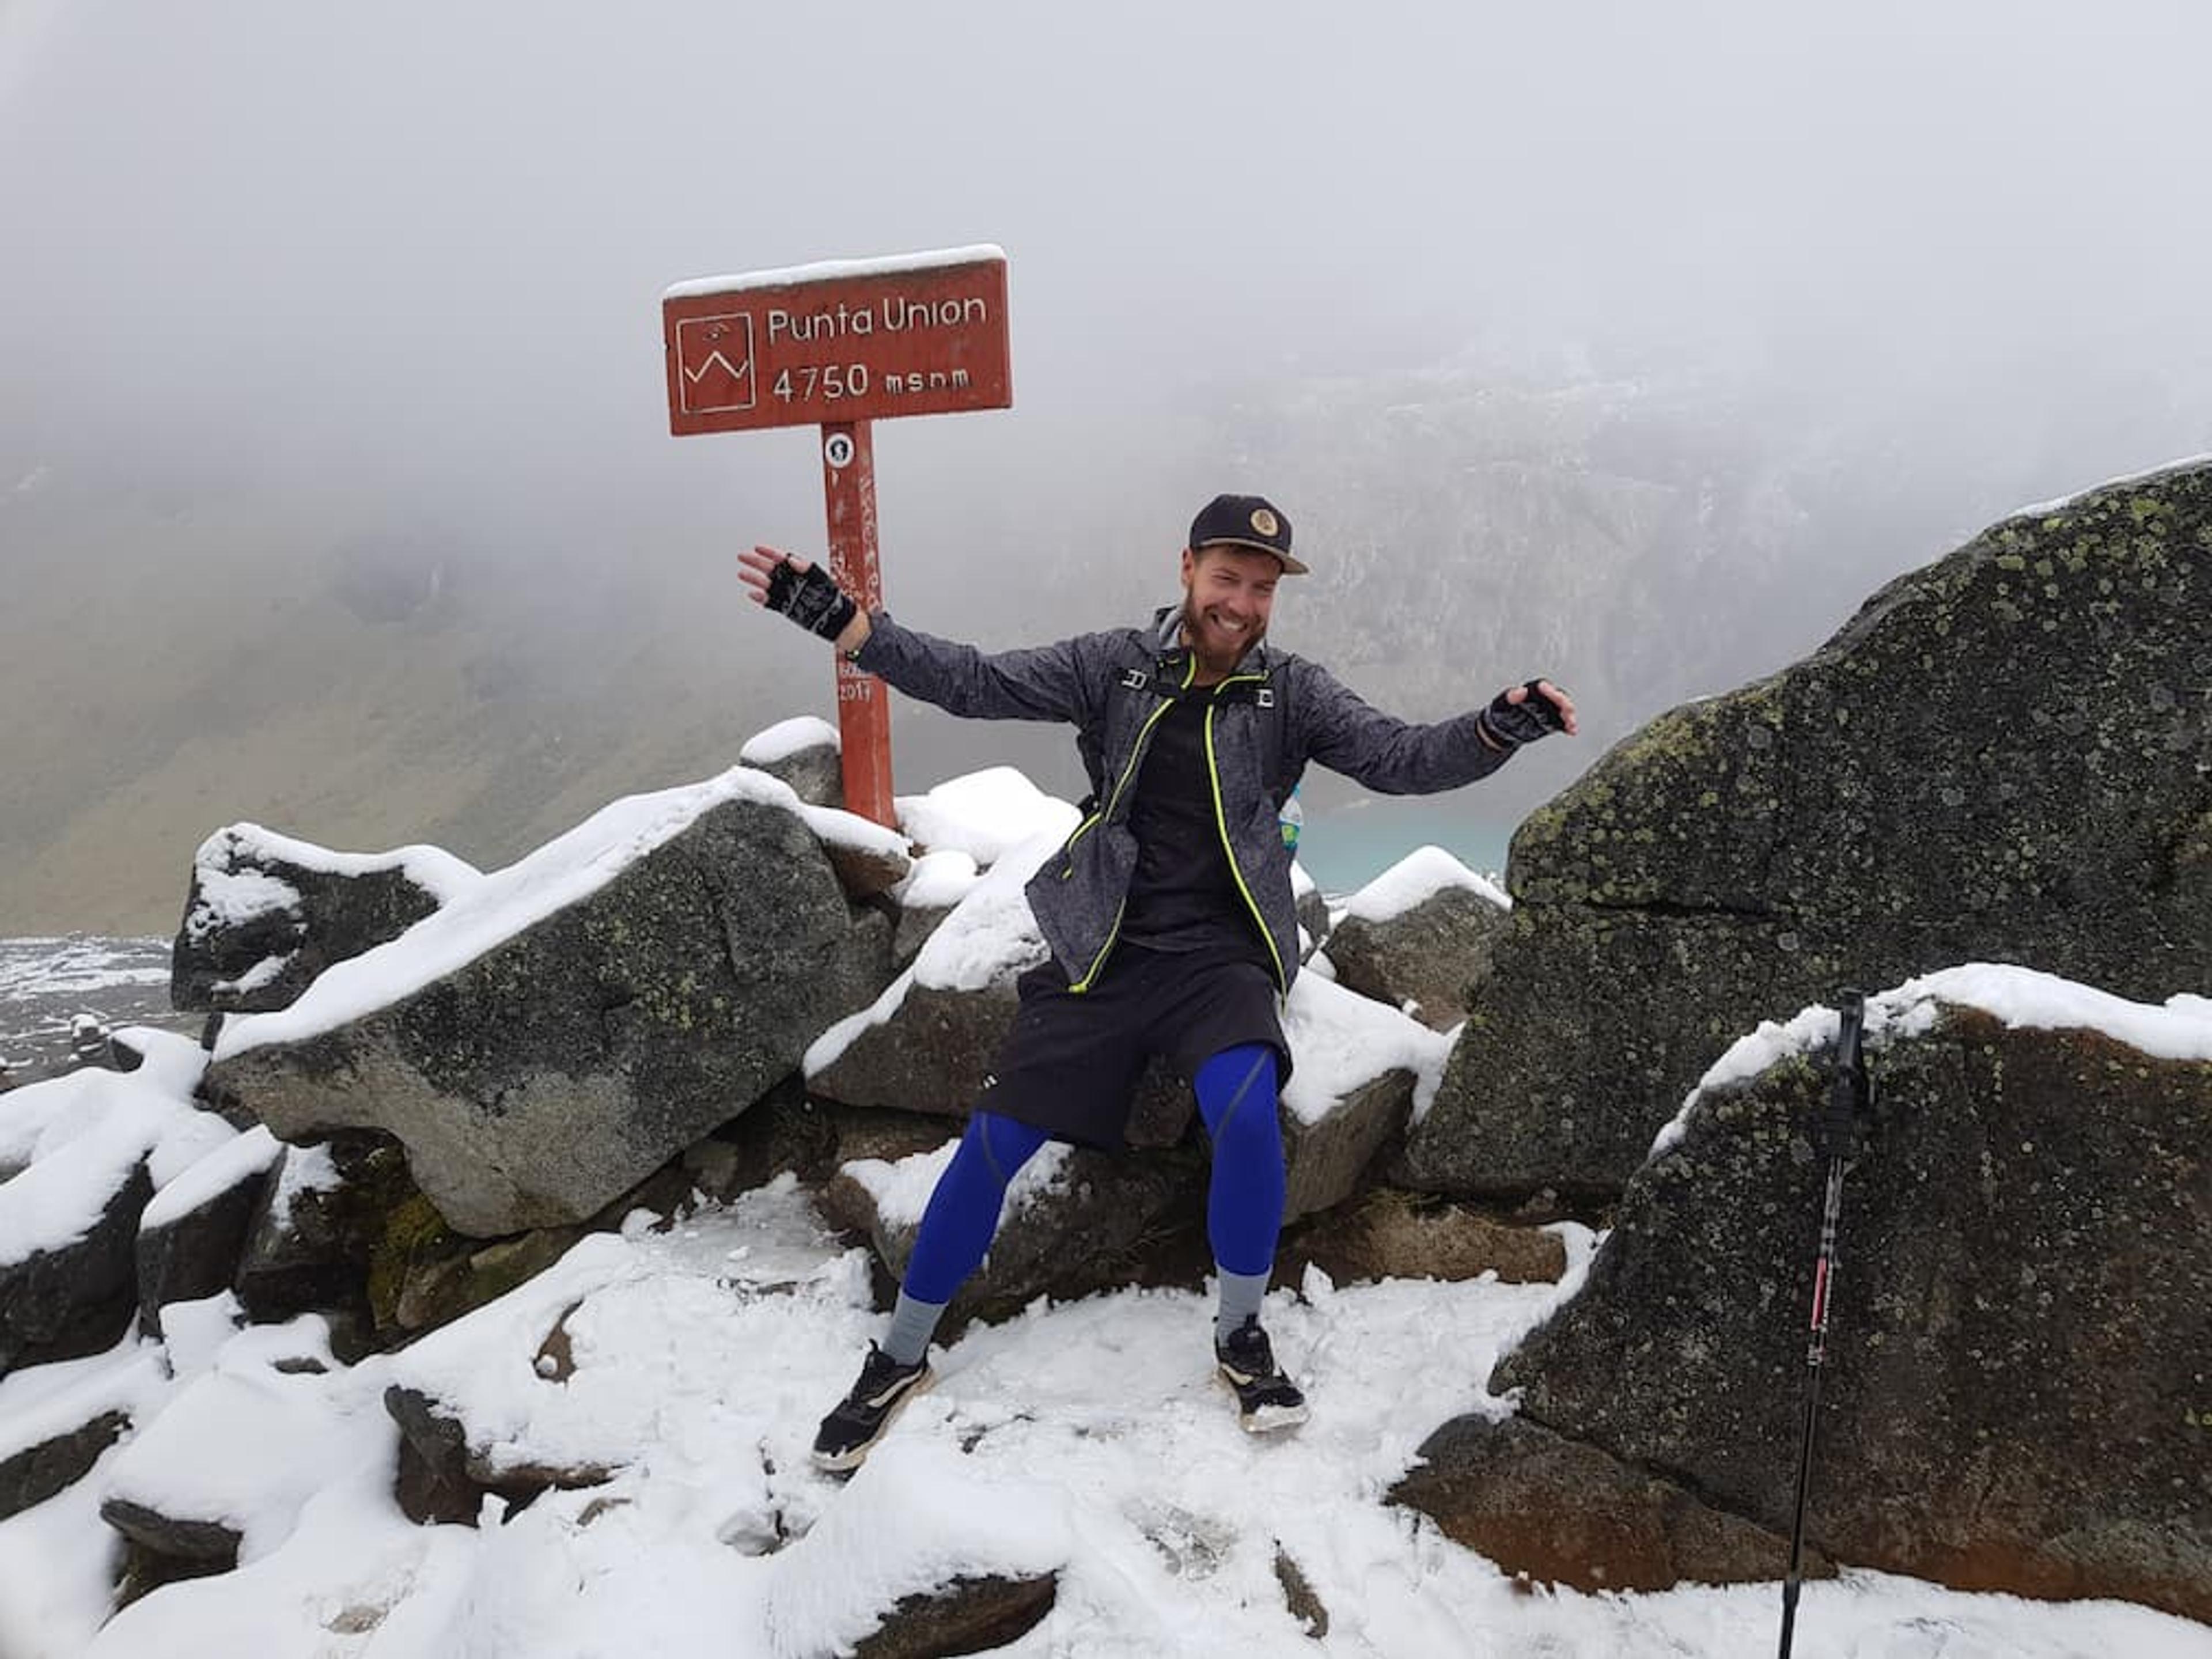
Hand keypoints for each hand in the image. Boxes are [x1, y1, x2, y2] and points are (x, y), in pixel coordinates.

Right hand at [738, 545, 857, 642]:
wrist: (833, 617)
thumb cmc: (829, 595)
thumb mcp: (819, 577)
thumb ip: (805, 567)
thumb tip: (791, 559)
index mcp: (797, 570)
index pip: (780, 558)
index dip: (769, 552)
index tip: (758, 547)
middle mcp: (789, 580)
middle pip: (768, 569)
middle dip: (755, 562)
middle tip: (742, 556)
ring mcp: (785, 593)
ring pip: (765, 584)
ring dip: (753, 579)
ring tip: (742, 574)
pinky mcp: (784, 606)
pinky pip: (769, 602)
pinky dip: (761, 598)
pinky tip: (753, 593)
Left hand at [1477, 679, 1578, 749]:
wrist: (1502, 728)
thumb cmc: (1501, 712)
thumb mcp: (1501, 703)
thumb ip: (1510, 697)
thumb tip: (1520, 691)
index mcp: (1532, 691)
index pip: (1543, 686)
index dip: (1547, 688)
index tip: (1547, 690)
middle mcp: (1543, 699)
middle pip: (1558, 697)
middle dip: (1563, 702)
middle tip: (1566, 710)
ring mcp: (1548, 710)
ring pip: (1563, 710)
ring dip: (1569, 715)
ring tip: (1570, 723)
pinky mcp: (1551, 722)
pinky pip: (1562, 723)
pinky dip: (1568, 726)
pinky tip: (1572, 731)